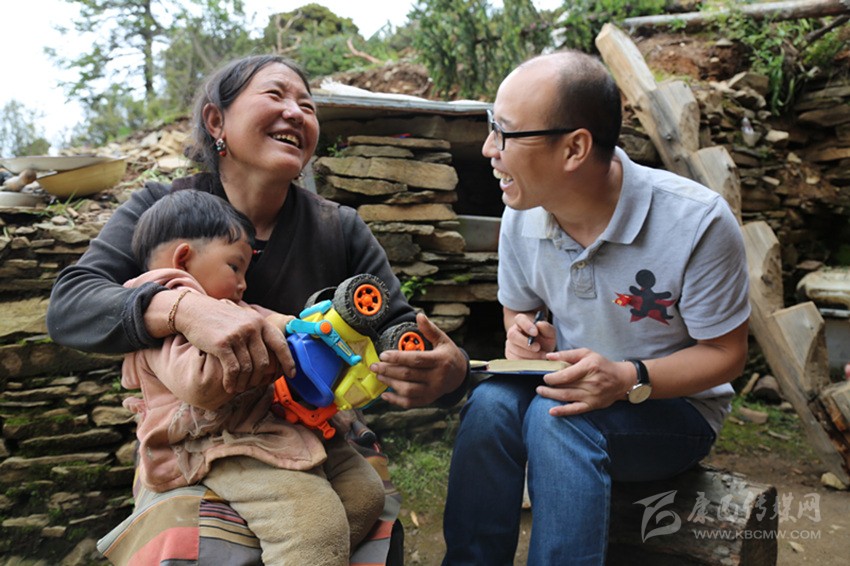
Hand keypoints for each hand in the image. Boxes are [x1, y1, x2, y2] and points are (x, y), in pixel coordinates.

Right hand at [175, 293, 295, 393]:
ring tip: (239, 388)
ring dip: (244, 382)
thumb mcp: (243, 319)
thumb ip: (257, 333)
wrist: (194, 311)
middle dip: (260, 378)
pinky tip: (229, 386)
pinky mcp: (222, 344)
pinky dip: (232, 381)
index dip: (288, 361)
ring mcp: (237, 335)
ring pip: (248, 368)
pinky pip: (233, 369)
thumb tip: (272, 354)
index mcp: (260, 322)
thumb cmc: (220, 319)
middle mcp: (251, 327)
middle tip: (253, 385)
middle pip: (264, 361)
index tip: (290, 374)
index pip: (280, 344)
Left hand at [371, 313, 467, 407]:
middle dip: (388, 370)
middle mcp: (437, 378)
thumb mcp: (443, 340)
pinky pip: (410, 403)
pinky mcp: (428, 400)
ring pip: (408, 390)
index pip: (416, 359)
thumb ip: (430, 329)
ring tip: (379, 376)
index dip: (398, 357)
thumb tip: (419, 315)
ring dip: (390, 383)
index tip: (383, 354)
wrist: (460, 375)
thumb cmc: (448, 355)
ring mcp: (432, 391)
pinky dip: (396, 401)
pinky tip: (385, 395)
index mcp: (440, 361)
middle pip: (408, 375)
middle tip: (374, 366)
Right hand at [505, 312, 555, 358]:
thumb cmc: (544, 339)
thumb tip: (539, 324)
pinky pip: (515, 360)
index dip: (526, 325)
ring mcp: (510, 345)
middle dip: (525, 343)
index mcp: (521, 322)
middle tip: (538, 348)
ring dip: (529, 355)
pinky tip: (535, 362)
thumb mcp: (549, 333)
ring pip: (514, 350)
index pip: (519, 319)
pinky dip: (526, 363)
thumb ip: (546, 328)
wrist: (541, 350)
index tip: (535, 333)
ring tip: (541, 356)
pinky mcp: (510, 356)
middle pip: (513, 336)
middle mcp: (513, 332)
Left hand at [536, 348, 632, 416]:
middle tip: (539, 386)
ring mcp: (592, 395)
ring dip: (551, 396)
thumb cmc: (601, 364)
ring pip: (567, 397)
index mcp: (589, 367)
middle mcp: (591, 382)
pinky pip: (575, 409)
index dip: (553, 377)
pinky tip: (552, 411)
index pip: (567, 374)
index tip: (545, 376)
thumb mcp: (587, 354)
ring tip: (541, 392)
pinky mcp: (592, 405)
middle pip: (565, 386)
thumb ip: (567, 354)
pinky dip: (563, 411)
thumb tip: (549, 357)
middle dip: (549, 387)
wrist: (622, 380)